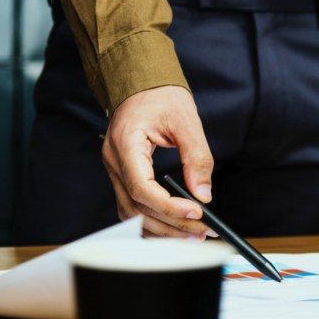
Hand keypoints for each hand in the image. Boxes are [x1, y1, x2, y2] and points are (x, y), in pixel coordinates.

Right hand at [102, 86, 217, 239]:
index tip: (196, 213)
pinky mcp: (122, 176)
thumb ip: (196, 157)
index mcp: (126, 144)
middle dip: (171, 224)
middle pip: (137, 207)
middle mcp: (114, 161)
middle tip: (202, 231)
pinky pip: (132, 207)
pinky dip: (151, 221)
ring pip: (131, 213)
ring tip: (192, 235)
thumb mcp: (186, 120)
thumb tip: (203, 194)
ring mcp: (115, 170)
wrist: (140, 83)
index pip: (142, 188)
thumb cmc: (159, 95)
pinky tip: (173, 227)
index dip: (169, 206)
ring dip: (161, 229)